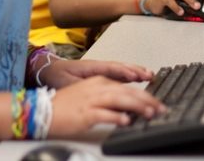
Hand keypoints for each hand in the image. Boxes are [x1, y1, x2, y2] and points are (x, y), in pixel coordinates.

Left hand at [41, 58, 153, 88]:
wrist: (49, 70)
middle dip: (136, 71)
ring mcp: (101, 70)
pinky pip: (119, 74)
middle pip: (120, 68)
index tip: (136, 76)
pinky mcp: (101, 75)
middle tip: (150, 76)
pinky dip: (130, 76)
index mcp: (91, 67)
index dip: (124, 72)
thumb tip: (91, 93)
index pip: (111, 68)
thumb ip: (81, 88)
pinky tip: (138, 79)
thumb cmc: (57, 76)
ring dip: (135, 72)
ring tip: (149, 75)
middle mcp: (99, 67)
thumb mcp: (66, 83)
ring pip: (121, 70)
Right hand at [48, 76, 164, 136]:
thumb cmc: (64, 106)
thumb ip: (108, 99)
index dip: (144, 94)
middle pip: (128, 91)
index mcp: (99, 82)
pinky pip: (104, 114)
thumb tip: (128, 108)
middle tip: (161, 108)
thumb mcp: (89, 97)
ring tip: (150, 113)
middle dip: (147, 100)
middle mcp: (97, 88)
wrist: (42, 110)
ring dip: (138, 107)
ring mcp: (91, 100)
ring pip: (120, 100)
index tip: (156, 102)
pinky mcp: (85, 113)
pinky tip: (126, 121)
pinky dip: (117, 117)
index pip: (127, 86)